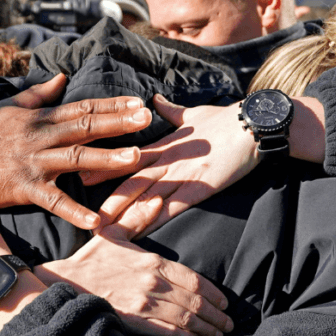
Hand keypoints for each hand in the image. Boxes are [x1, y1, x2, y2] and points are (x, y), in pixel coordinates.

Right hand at [0, 74, 151, 229]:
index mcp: (40, 119)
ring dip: (105, 158)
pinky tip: (96, 221)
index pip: (82, 108)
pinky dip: (74, 211)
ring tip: (135, 157)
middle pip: (84, 127)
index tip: (138, 102)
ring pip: (74, 158)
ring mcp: (32, 162)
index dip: (111, 104)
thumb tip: (62, 76)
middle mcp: (40, 137)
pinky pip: (52, 200)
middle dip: (117, 122)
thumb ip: (40, 94)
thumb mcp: (11, 107)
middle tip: (146, 118)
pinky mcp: (22, 188)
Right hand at [35, 195, 232, 335]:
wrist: (66, 284)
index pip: (194, 278)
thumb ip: (138, 217)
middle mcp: (153, 283)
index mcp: (152, 261)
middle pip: (196, 301)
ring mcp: (146, 304)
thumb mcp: (113, 232)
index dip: (214, 293)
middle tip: (227, 323)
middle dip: (216, 314)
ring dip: (207, 328)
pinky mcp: (137, 322)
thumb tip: (157, 198)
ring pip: (187, 318)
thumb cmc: (90, 260)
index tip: (225, 302)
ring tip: (218, 335)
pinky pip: (171, 332)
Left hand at [83, 94, 257, 236]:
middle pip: (130, 183)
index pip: (127, 158)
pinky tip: (138, 234)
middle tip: (85, 215)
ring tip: (105, 232)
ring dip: (124, 216)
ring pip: (146, 198)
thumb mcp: (191, 114)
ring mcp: (182, 175)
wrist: (253, 124)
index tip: (82, 176)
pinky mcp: (199, 188)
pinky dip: (153, 221)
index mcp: (164, 145)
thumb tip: (155, 101)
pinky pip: (171, 208)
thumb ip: (170, 111)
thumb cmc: (224, 119)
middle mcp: (167, 161)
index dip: (105, 168)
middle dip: (107, 200)